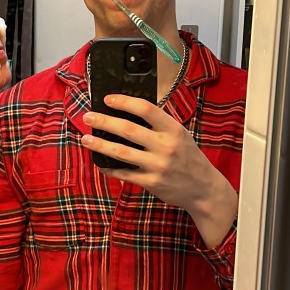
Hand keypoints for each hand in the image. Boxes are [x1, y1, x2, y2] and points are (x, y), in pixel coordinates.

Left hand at [82, 95, 237, 247]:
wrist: (204, 189)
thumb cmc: (189, 158)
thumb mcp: (180, 136)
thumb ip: (160, 125)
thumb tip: (130, 112)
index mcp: (173, 129)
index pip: (146, 109)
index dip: (125, 102)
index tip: (108, 99)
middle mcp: (165, 146)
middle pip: (128, 130)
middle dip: (104, 122)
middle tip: (88, 117)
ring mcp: (157, 165)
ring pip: (121, 152)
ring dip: (100, 145)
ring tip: (85, 139)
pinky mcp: (151, 183)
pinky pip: (124, 174)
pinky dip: (109, 168)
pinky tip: (99, 163)